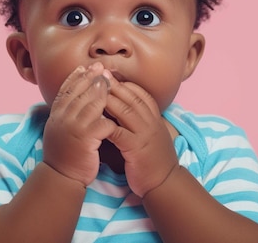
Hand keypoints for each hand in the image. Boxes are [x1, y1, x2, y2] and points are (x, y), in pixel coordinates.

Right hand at [43, 63, 117, 186]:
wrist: (61, 176)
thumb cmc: (64, 153)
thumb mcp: (60, 128)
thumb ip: (65, 112)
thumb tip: (73, 97)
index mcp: (56, 114)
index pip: (66, 88)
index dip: (77, 76)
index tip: (87, 66)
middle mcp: (62, 117)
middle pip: (80, 90)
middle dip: (92, 77)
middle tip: (102, 67)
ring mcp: (74, 126)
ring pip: (92, 102)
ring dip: (103, 91)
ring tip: (112, 82)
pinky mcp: (86, 138)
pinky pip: (103, 121)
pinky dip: (111, 115)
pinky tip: (119, 109)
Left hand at [104, 78, 178, 196]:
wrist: (164, 182)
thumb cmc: (153, 159)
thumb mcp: (151, 134)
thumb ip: (141, 120)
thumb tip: (125, 108)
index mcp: (154, 118)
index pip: (140, 94)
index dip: (125, 83)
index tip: (110, 75)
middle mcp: (151, 122)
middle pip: (131, 98)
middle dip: (114, 85)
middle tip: (99, 74)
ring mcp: (144, 134)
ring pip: (125, 110)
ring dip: (109, 99)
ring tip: (93, 90)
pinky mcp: (136, 148)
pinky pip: (119, 132)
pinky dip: (106, 123)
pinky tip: (94, 118)